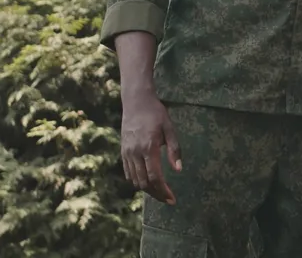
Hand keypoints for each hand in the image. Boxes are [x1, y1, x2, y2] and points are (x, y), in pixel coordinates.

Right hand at [121, 90, 181, 204]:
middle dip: (156, 194)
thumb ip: (175, 150)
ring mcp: (127, 153)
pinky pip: (128, 173)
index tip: (172, 199)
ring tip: (160, 192)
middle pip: (144, 183)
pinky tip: (147, 183)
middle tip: (168, 199)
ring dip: (147, 189)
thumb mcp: (170, 129)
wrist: (136, 102)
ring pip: (135, 180)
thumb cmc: (156, 114)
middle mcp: (135, 153)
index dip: (163, 191)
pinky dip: (137, 181)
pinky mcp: (123, 152)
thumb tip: (178, 170)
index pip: (154, 177)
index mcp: (149, 147)